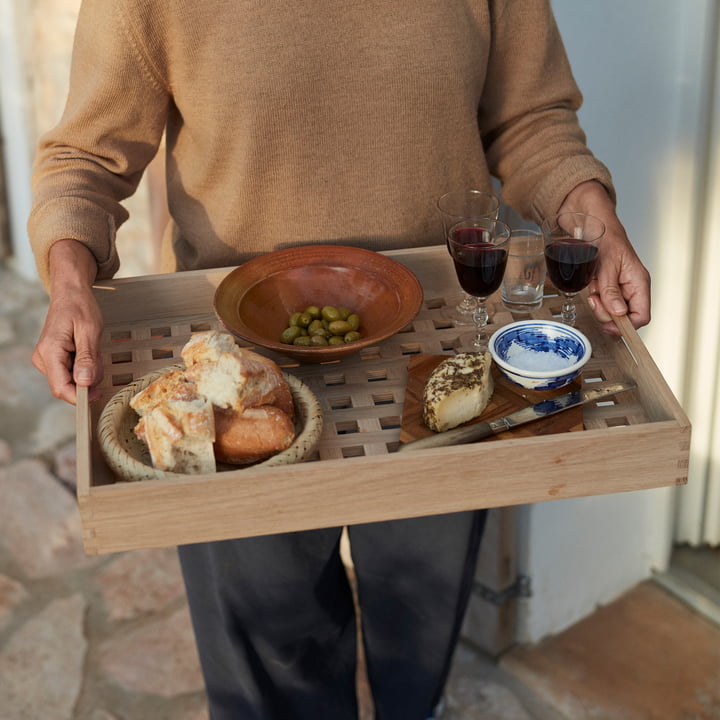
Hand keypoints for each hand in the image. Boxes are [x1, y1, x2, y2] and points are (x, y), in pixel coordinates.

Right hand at [31, 240, 103, 404]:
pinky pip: (72, 371)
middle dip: (88, 379)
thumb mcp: (90, 331)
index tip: (98, 395)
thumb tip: (84, 382)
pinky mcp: (53, 358)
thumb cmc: (80, 306)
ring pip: (71, 380)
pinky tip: (88, 350)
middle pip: (67, 386)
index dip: (80, 397)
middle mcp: (43, 358)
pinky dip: (85, 365)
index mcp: (50, 352)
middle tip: (99, 357)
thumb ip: (87, 358)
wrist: (71, 292)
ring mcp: (47, 359)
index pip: (61, 387)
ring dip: (88, 371)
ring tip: (93, 349)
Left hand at [557, 181, 650, 334]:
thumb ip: (611, 290)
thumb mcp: (607, 264)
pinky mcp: (605, 285)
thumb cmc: (605, 236)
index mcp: (638, 282)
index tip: (608, 326)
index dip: (626, 326)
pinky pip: (600, 300)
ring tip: (592, 286)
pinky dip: (592, 296)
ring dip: (597, 303)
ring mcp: (617, 287)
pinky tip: (590, 284)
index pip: (642, 316)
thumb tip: (618, 313)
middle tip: (595, 296)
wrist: (591, 222)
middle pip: (622, 317)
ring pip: (609, 310)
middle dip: (605, 312)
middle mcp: (630, 287)